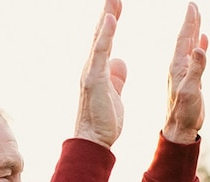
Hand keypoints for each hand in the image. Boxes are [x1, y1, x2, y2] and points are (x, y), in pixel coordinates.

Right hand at [75, 0, 126, 147]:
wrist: (94, 140)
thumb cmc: (104, 121)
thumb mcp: (115, 93)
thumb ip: (116, 77)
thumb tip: (119, 61)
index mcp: (98, 70)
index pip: (105, 40)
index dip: (110, 22)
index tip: (117, 6)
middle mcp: (91, 67)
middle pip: (100, 35)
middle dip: (107, 13)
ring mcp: (91, 71)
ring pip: (99, 39)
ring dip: (106, 18)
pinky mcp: (93, 79)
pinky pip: (100, 52)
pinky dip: (105, 35)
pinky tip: (111, 19)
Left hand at [161, 3, 207, 144]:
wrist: (179, 130)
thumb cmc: (184, 113)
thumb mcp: (191, 90)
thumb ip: (195, 69)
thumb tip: (198, 47)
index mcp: (178, 66)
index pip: (184, 38)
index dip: (190, 21)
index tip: (193, 5)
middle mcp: (179, 66)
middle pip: (186, 38)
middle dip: (192, 21)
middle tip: (195, 5)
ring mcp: (183, 73)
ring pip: (190, 46)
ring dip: (195, 31)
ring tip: (199, 17)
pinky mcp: (189, 80)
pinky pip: (195, 58)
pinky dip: (199, 47)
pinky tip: (202, 42)